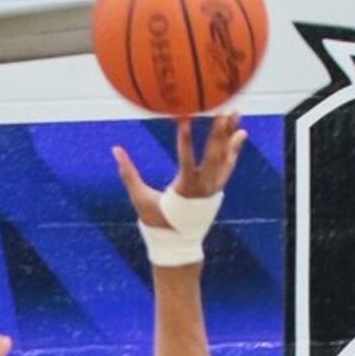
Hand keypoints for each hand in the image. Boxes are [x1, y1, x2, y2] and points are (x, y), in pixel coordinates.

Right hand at [112, 113, 245, 228]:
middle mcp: (203, 188)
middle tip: (222, 111)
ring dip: (231, 136)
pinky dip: (234, 149)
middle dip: (218, 133)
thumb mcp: (140, 198)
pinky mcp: (217, 189)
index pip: (185, 161)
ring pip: (225, 159)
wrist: (178, 244)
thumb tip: (115, 149)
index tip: (185, 119)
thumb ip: (128, 173)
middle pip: (213, 157)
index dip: (185, 140)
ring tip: (236, 114)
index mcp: (184, 190)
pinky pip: (228, 166)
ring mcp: (213, 188)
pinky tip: (240, 132)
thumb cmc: (156, 221)